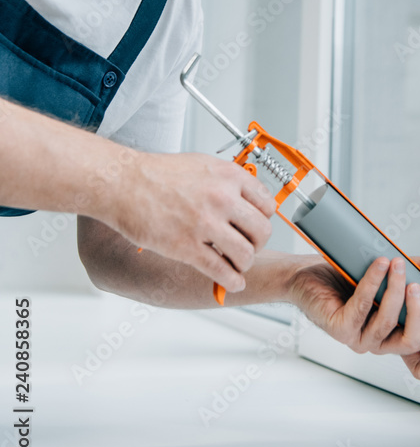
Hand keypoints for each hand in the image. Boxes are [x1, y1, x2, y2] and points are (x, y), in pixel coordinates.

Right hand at [105, 152, 275, 291]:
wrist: (124, 183)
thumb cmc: (157, 173)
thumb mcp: (202, 164)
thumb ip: (227, 181)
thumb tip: (245, 198)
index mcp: (229, 176)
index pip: (268, 205)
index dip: (263, 219)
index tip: (257, 226)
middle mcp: (222, 198)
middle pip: (262, 231)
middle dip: (258, 244)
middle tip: (248, 246)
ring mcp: (206, 223)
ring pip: (245, 254)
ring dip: (244, 264)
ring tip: (236, 264)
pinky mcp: (187, 247)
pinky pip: (221, 270)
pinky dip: (231, 281)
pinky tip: (231, 282)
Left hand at [288, 254, 419, 379]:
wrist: (308, 271)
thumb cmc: (351, 273)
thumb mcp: (396, 268)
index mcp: (393, 335)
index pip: (417, 365)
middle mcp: (377, 342)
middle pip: (410, 342)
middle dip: (419, 313)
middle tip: (416, 284)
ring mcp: (358, 338)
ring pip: (386, 323)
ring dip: (395, 290)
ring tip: (396, 263)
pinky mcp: (339, 328)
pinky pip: (361, 307)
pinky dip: (373, 283)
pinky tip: (378, 265)